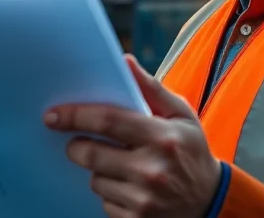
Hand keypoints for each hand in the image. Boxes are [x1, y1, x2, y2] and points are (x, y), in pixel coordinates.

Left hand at [44, 54, 221, 217]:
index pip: (108, 121)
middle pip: (91, 154)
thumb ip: (152, 89)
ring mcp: (144, 199)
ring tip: (122, 167)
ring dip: (99, 171)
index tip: (53, 115)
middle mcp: (152, 170)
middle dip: (77, 146)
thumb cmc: (191, 151)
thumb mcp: (181, 115)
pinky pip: (104, 202)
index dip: (75, 116)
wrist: (211, 202)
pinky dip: (110, 193)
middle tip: (80, 143)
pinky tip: (131, 188)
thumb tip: (125, 62)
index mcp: (162, 137)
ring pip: (95, 180)